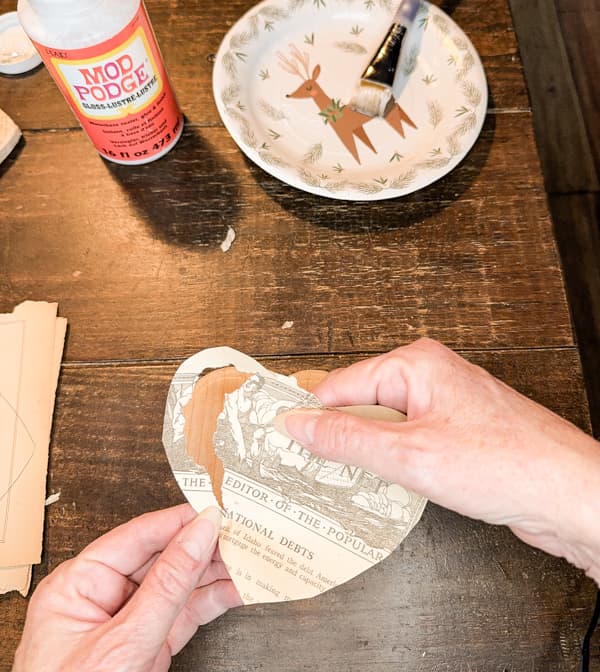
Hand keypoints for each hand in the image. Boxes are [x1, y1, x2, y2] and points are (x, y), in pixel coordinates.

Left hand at [13, 504, 241, 671]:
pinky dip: (212, 602)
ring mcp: (127, 624)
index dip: (179, 521)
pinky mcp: (147, 647)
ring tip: (248, 559)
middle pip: (161, 557)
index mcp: (78, 584)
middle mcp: (102, 598)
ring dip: (215, 574)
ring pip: (179, 585)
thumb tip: (197, 535)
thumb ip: (166, 586)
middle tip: (241, 534)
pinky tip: (237, 590)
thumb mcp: (123, 641)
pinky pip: (184, 614)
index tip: (214, 511)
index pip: (137, 537)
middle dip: (203, 547)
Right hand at [274, 339, 599, 582]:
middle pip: (360, 406)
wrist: (570, 495)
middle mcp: (429, 376)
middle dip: (340, 441)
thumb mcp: (410, 456)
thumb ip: (347, 440)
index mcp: (415, 363)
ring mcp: (444, 405)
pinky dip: (392, 465)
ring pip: (384, 428)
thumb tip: (298, 424)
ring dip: (367, 457)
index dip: (310, 419)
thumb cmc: (508, 464)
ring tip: (347, 486)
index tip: (282, 446)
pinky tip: (386, 490)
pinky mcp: (456, 433)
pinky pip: (407, 443)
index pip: (340, 387)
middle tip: (312, 476)